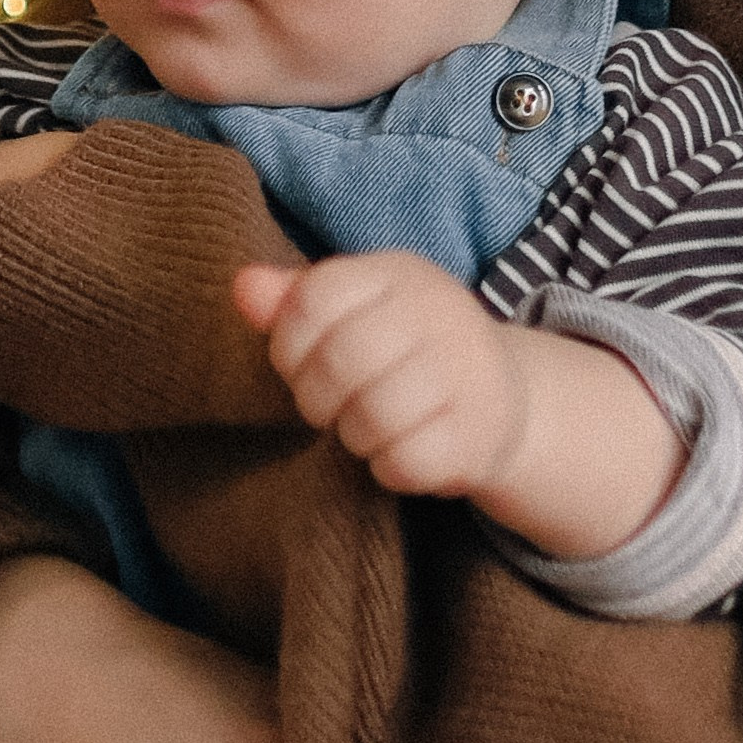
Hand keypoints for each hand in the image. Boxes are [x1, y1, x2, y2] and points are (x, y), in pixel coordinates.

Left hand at [234, 252, 527, 498]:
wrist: (499, 399)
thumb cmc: (404, 353)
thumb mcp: (355, 313)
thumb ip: (295, 300)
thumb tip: (243, 288)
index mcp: (402, 274)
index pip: (316, 297)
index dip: (288, 344)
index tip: (300, 365)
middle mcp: (444, 312)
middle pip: (340, 360)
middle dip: (317, 398)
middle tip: (330, 407)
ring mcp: (470, 372)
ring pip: (372, 418)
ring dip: (354, 436)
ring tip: (369, 427)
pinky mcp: (481, 432)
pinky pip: (405, 462)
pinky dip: (389, 468)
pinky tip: (402, 452)